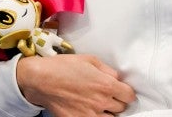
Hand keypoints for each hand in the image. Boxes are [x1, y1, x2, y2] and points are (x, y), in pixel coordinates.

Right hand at [16, 54, 135, 116]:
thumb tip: (117, 78)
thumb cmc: (64, 67)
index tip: (123, 92)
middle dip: (117, 102)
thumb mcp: (91, 61)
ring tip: (100, 105)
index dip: (127, 93)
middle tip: (109, 96)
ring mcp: (88, 115)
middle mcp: (100, 103)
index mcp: (106, 86)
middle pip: (121, 108)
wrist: (41, 80)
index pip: (129, 96)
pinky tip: (89, 111)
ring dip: (108, 113)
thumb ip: (108, 71)